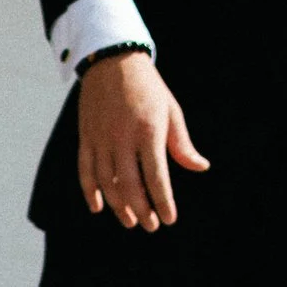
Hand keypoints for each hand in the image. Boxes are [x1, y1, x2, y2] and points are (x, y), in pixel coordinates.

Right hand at [78, 51, 208, 228]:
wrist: (112, 60)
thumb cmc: (148, 88)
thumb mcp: (171, 111)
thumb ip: (182, 144)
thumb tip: (201, 167)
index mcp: (148, 132)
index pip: (156, 177)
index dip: (163, 202)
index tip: (169, 219)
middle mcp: (122, 137)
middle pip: (130, 185)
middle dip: (141, 210)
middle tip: (151, 226)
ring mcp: (101, 138)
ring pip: (107, 182)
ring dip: (118, 206)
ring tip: (130, 220)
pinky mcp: (86, 136)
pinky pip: (85, 170)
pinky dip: (90, 191)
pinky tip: (98, 207)